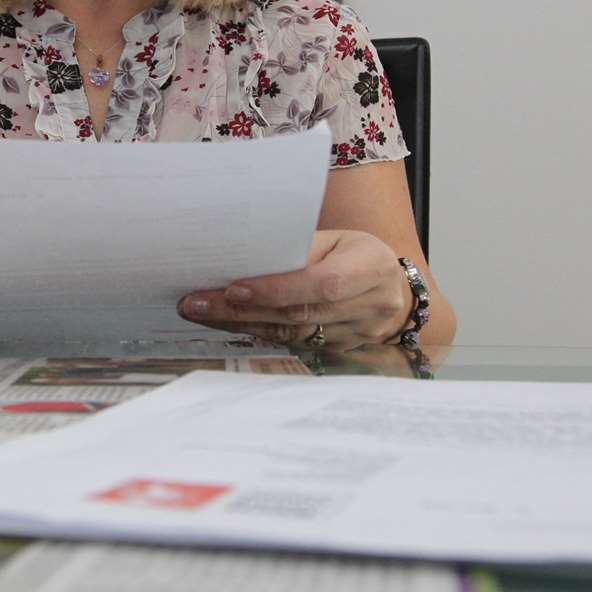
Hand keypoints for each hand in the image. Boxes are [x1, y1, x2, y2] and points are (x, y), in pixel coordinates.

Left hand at [176, 230, 407, 349]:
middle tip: (196, 303)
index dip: (277, 289)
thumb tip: (244, 257)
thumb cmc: (358, 255)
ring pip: (292, 334)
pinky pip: (294, 344)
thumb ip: (300, 249)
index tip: (234, 289)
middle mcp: (370, 306)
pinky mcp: (341, 351)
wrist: (395, 291)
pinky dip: (258, 333)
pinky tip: (228, 324)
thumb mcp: (338, 240)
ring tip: (201, 312)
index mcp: (372, 267)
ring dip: (242, 324)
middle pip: (299, 314)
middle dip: (242, 310)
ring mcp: (358, 335)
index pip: (322, 284)